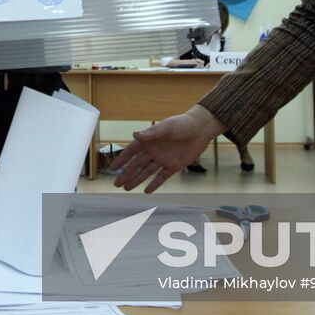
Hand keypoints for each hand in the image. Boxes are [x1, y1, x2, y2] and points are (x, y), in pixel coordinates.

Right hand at [110, 105, 225, 192]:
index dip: (122, 159)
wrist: (201, 129)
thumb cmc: (183, 124)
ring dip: (137, 180)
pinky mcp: (174, 166)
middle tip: (116, 184)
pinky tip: (147, 191)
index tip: (112, 168)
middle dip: (126, 174)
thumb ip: (151, 133)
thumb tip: (135, 135)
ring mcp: (163, 159)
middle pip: (137, 164)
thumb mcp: (167, 127)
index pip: (131, 151)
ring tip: (127, 188)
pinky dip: (154, 184)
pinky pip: (162, 177)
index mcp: (149, 140)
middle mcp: (154, 151)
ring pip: (147, 172)